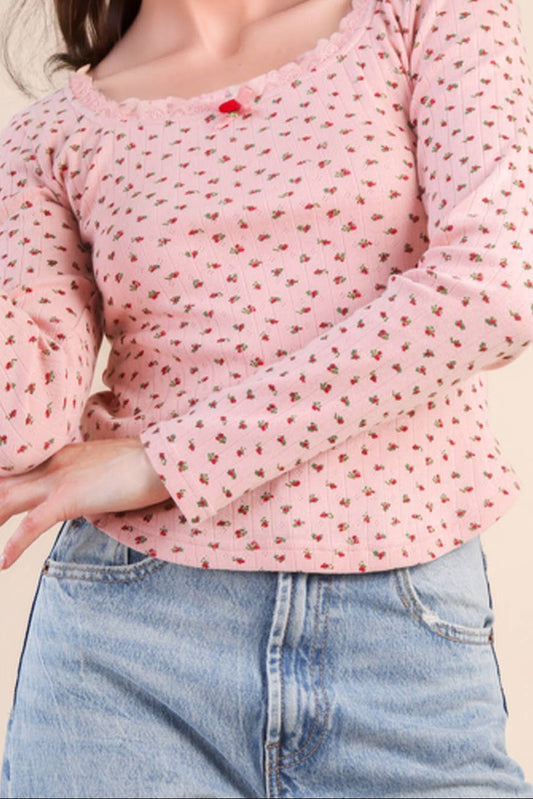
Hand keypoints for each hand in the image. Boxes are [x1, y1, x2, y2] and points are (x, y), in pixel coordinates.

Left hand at [0, 438, 171, 569]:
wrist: (161, 460)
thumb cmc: (145, 464)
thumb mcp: (108, 467)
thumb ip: (90, 478)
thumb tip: (90, 492)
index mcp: (62, 454)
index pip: (18, 468)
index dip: (2, 483)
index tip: (1, 494)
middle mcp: (53, 464)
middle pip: (4, 483)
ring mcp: (59, 479)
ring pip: (7, 500)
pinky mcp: (69, 498)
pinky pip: (32, 525)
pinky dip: (14, 545)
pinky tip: (4, 563)